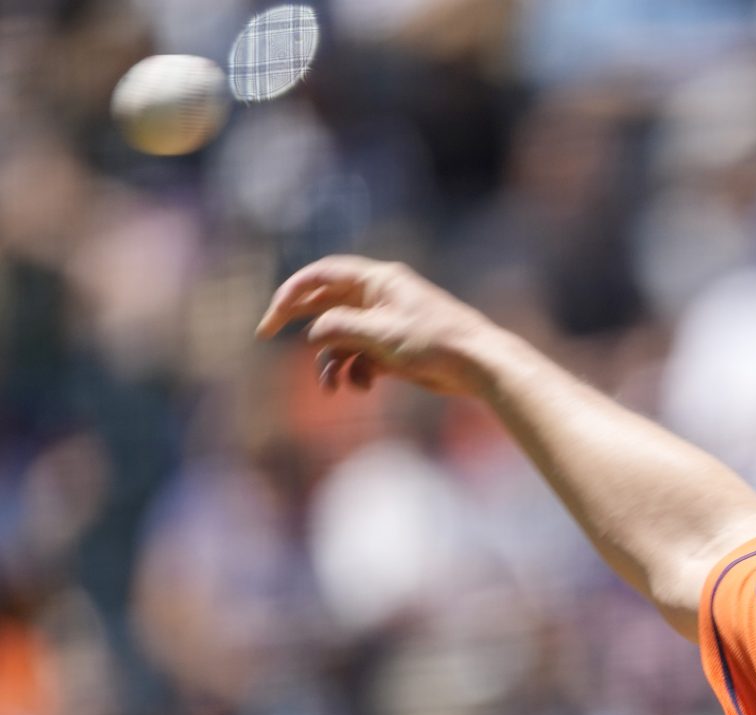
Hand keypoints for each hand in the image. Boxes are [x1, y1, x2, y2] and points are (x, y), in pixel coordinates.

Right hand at [255, 255, 499, 396]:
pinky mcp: (396, 350)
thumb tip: (313, 334)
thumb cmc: (435, 342)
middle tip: (266, 334)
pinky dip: (356, 373)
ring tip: (331, 389)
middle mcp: (379, 298)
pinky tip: (362, 388)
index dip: (291, 292)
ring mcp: (387, 325)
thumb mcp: (379, 333)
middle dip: (299, 322)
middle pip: (326, 304)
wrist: (480, 366)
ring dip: (331, 362)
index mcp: (376, 281)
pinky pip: (362, 358)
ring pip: (343, 339)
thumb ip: (338, 328)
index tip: (271, 316)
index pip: (321, 275)